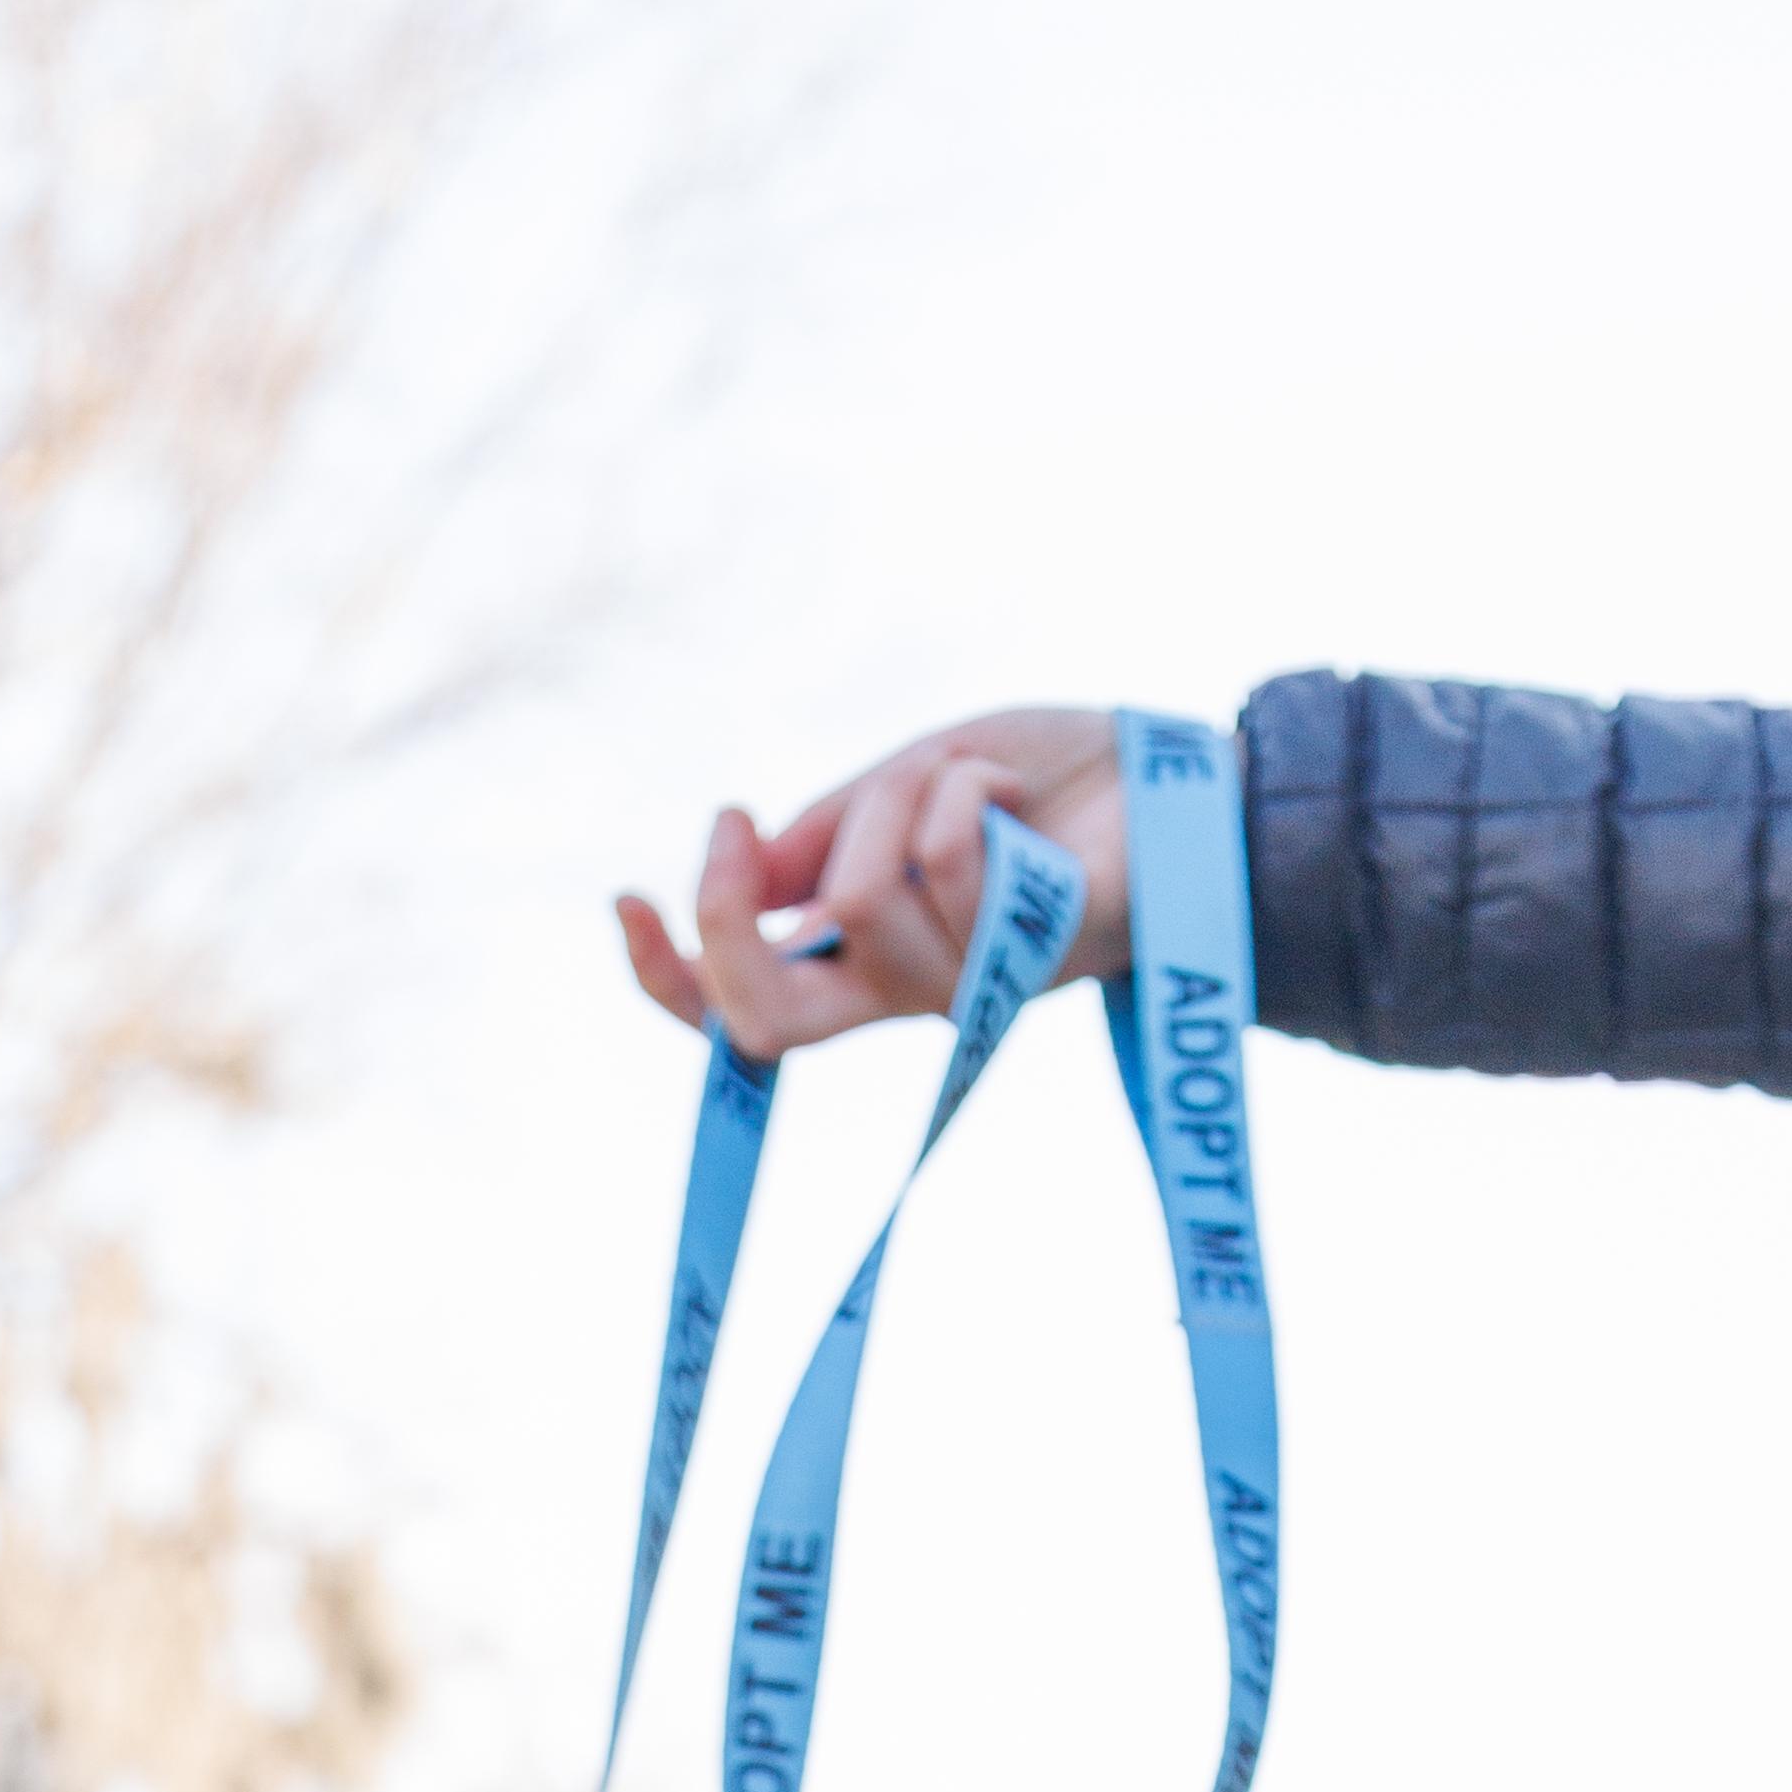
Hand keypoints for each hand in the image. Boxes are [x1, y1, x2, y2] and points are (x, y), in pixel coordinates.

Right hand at [617, 703, 1126, 1056]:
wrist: (1167, 781)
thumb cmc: (1039, 784)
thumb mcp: (903, 785)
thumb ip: (828, 835)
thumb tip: (748, 874)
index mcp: (860, 958)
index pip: (738, 1010)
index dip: (667, 978)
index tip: (623, 897)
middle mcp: (899, 991)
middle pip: (765, 1015)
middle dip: (721, 925)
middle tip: (734, 827)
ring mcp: (960, 987)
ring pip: (859, 896)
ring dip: (895, 797)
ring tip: (963, 776)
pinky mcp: (1022, 962)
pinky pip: (945, 856)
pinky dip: (965, 786)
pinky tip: (1015, 792)